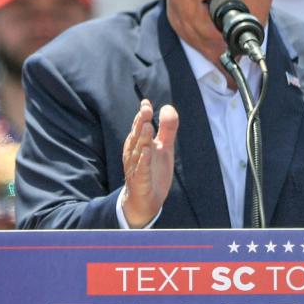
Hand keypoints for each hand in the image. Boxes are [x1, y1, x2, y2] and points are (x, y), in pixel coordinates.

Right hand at [121, 100, 178, 227]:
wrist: (145, 201)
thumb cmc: (153, 171)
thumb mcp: (164, 148)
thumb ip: (167, 129)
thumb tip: (168, 107)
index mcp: (140, 145)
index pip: (140, 127)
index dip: (142, 115)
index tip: (146, 102)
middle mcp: (135, 155)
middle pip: (137, 136)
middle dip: (141, 122)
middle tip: (146, 109)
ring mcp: (136, 168)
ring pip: (138, 152)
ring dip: (142, 139)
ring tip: (148, 126)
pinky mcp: (140, 182)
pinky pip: (142, 170)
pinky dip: (144, 161)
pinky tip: (147, 152)